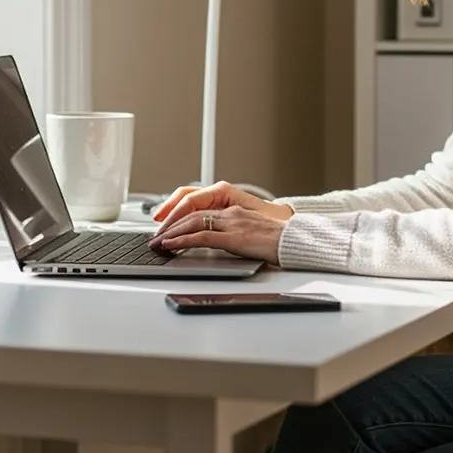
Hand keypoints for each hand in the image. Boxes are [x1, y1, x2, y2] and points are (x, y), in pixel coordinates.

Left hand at [149, 181, 292, 264]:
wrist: (297, 241)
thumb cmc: (280, 240)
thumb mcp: (255, 232)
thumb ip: (236, 233)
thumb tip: (221, 243)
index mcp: (235, 209)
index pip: (200, 207)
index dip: (179, 213)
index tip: (166, 224)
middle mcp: (231, 212)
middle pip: (192, 211)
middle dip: (170, 223)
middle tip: (155, 236)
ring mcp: (232, 223)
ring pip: (192, 222)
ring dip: (171, 232)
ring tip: (158, 242)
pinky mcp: (234, 237)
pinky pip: (202, 236)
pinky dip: (183, 240)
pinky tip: (171, 246)